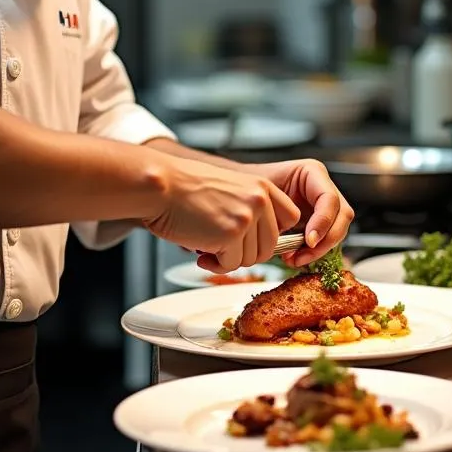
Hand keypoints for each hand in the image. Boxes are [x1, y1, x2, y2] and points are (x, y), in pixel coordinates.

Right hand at [143, 158, 299, 273]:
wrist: (161, 186)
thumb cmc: (185, 189)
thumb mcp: (230, 189)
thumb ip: (250, 209)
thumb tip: (259, 242)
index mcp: (262, 187)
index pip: (289, 218)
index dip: (270, 233)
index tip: (252, 238)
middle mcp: (260, 200)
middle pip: (270, 245)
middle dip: (246, 252)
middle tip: (222, 246)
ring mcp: (247, 218)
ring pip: (251, 259)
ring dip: (228, 258)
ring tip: (207, 243)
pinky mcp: (231, 235)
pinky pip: (231, 265)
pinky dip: (216, 264)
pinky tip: (201, 250)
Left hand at [253, 159, 353, 266]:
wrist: (242, 193)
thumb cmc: (249, 186)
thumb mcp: (262, 191)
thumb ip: (279, 209)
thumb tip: (296, 237)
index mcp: (312, 172)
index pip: (329, 199)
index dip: (323, 221)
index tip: (309, 240)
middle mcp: (322, 187)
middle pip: (342, 216)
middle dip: (327, 240)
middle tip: (304, 254)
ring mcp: (323, 206)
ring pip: (337, 230)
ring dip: (320, 250)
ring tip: (295, 258)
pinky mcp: (319, 222)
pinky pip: (326, 240)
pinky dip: (313, 252)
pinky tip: (294, 257)